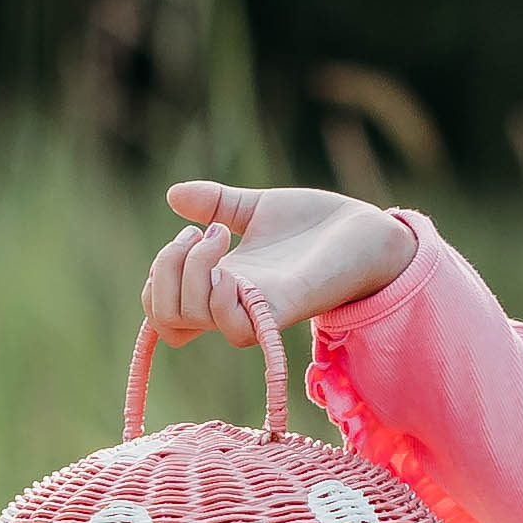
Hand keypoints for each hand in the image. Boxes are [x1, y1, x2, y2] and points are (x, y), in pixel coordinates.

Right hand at [141, 179, 415, 347]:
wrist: (366, 230)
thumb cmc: (315, 225)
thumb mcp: (256, 206)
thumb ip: (215, 203)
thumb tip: (172, 195)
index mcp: (223, 281)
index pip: (164, 310)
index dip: (156, 282)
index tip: (184, 235)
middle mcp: (234, 301)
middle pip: (166, 317)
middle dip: (164, 270)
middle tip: (197, 234)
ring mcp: (255, 308)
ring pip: (191, 319)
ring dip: (190, 271)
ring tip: (217, 235)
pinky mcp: (283, 308)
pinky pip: (234, 327)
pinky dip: (219, 297)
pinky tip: (231, 266)